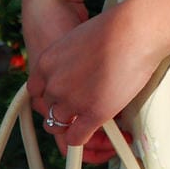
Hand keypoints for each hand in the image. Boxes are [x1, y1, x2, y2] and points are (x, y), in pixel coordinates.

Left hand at [29, 0, 165, 155]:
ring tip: (92, 123)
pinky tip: (97, 133)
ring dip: (74, 126)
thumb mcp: (77, 39)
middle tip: (83, 109)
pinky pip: (76, 139)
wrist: (132, 30)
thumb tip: (79, 72)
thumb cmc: (113, 28)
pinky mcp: (91, 114)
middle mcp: (54, 84)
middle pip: (50, 109)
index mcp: (46, 62)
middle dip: (66, 111)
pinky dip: (84, 140)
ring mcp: (71, 101)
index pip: (37, 91)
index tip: (64, 97)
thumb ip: (70, 60)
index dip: (51, 96)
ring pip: (60, 126)